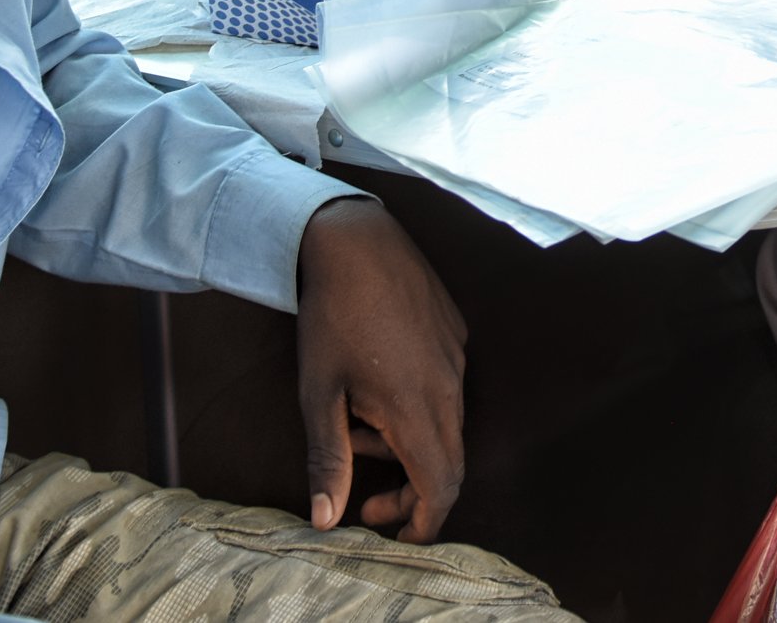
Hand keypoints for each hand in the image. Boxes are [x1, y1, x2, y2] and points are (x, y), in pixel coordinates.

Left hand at [295, 198, 467, 542]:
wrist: (355, 239)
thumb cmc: (330, 318)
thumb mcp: (319, 394)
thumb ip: (329, 460)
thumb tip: (324, 520)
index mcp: (418, 409)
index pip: (440, 487)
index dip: (423, 522)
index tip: (397, 537)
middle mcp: (450, 387)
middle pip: (449, 463)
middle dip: (412, 493)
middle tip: (369, 503)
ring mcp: (457, 359)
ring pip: (446, 425)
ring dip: (409, 446)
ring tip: (359, 427)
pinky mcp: (456, 334)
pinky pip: (446, 389)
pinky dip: (417, 408)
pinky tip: (377, 386)